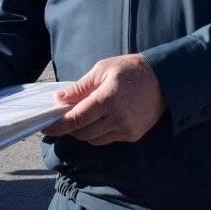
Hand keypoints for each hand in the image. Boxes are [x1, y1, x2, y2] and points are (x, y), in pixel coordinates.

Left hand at [44, 54, 166, 145]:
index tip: (46, 127)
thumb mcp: (102, 69)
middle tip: (64, 117)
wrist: (164, 80)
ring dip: (83, 131)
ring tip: (83, 116)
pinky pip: (107, 140)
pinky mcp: (133, 135)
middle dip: (70, 128)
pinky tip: (100, 119)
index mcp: (107, 100)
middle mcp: (117, 119)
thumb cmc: (130, 70)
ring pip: (93, 140)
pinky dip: (98, 133)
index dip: (58, 126)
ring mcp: (126, 130)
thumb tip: (59, 100)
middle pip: (82, 133)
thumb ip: (79, 87)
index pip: (75, 120)